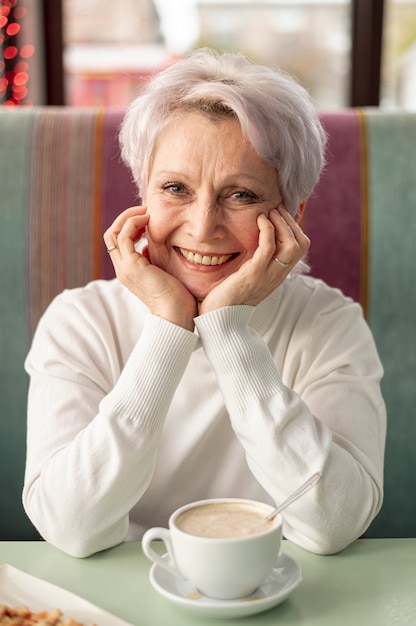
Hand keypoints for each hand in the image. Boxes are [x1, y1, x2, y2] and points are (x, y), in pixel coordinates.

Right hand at [104, 207, 197, 329]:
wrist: (176, 315)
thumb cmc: (177, 298)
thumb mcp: (163, 273)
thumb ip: (153, 260)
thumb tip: (149, 247)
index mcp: (129, 270)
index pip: (118, 240)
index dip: (129, 224)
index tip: (148, 218)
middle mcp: (122, 268)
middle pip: (111, 234)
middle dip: (126, 217)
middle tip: (145, 210)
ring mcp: (125, 267)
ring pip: (114, 232)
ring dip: (129, 216)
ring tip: (147, 212)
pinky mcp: (132, 266)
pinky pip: (125, 236)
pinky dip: (134, 223)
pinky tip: (149, 220)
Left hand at [199, 205, 309, 313]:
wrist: (219, 321)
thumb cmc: (227, 299)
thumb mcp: (246, 277)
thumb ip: (254, 263)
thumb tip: (253, 244)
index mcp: (277, 275)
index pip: (299, 248)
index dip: (294, 228)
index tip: (280, 215)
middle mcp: (277, 276)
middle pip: (301, 245)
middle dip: (291, 222)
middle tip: (276, 209)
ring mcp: (267, 276)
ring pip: (291, 245)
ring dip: (282, 223)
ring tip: (270, 212)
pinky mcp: (254, 274)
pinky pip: (268, 247)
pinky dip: (267, 230)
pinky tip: (260, 220)